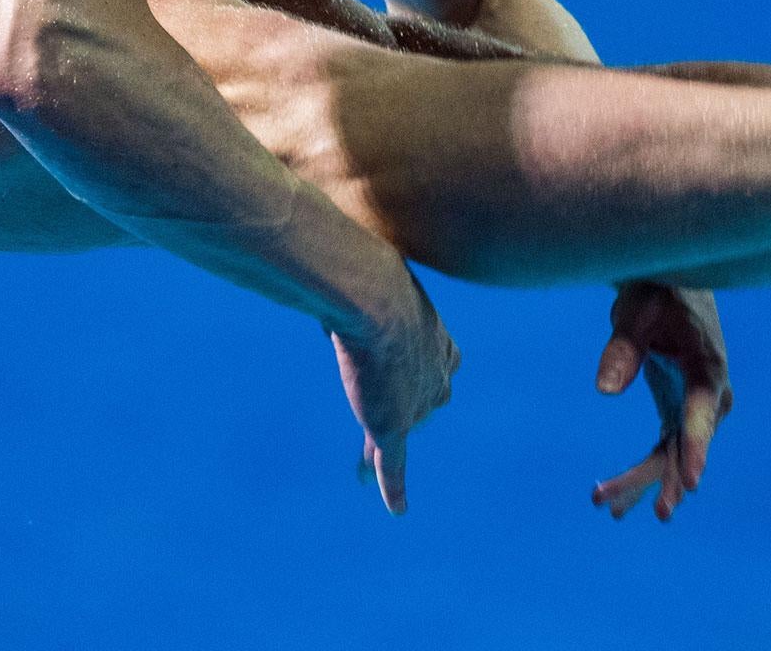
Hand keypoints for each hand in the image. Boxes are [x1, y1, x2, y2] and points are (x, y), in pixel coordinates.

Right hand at [330, 271, 460, 515]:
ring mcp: (414, 403)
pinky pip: (392, 464)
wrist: (374, 297)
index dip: (430, 374)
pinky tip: (397, 507)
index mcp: (438, 339)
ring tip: (370, 464)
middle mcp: (435, 376)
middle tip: (389, 415)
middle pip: (427, 402)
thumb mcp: (367, 277)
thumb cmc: (369, 275)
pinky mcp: (392, 426)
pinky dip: (393, 487)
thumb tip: (326, 263)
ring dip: (386, 448)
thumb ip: (355, 284)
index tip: (424, 379)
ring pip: (400, 433)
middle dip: (412, 409)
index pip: (444, 365)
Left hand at [592, 283, 731, 521]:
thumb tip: (604, 391)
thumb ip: (623, 348)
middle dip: (657, 480)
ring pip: (670, 456)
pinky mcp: (678, 412)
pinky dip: (641, 474)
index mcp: (707, 370)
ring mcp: (694, 409)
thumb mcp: (636, 312)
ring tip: (607, 508)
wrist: (671, 284)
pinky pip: (663, 451)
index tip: (690, 484)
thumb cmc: (656, 290)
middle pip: (682, 446)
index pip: (701, 415)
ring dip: (641, 483)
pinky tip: (614, 501)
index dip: (696, 450)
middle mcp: (709, 397)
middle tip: (628, 509)